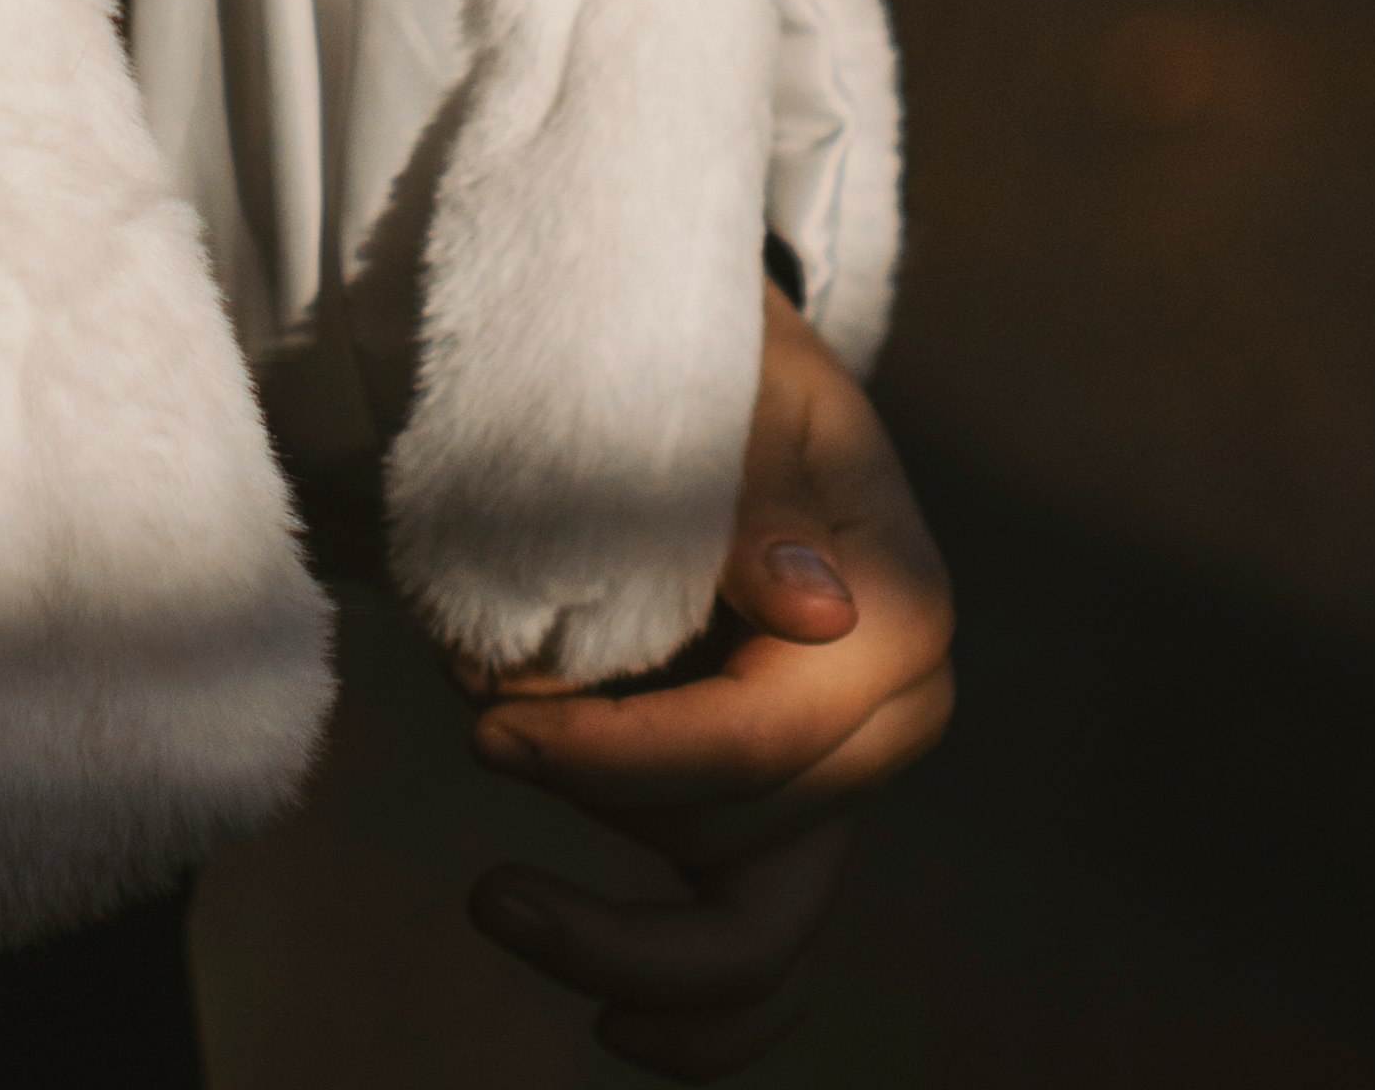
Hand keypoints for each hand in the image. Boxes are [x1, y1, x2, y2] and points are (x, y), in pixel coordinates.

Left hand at [457, 279, 953, 1074]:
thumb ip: (749, 484)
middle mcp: (893, 710)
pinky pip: (768, 960)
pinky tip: (621, 1036)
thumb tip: (814, 607)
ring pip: (751, 927)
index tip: (488, 731)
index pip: (767, 733)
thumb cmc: (692, 353)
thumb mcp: (718, 374)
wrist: (695, 365)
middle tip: (477, 742)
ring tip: (500, 888)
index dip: (626, 754)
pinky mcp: (787, 822)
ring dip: (618, 924)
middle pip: (747, 836)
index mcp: (896, 598)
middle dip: (603, 804)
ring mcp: (842, 779)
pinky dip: (706, 1022)